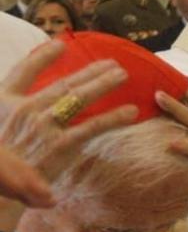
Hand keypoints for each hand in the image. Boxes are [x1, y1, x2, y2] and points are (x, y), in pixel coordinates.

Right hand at [0, 40, 138, 203]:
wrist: (1, 187)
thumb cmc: (3, 163)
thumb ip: (14, 112)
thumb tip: (37, 104)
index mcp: (4, 102)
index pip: (23, 70)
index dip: (42, 56)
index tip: (60, 44)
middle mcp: (24, 109)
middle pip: (63, 83)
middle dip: (90, 71)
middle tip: (112, 63)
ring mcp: (44, 126)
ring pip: (79, 97)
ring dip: (103, 83)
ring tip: (122, 75)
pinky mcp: (61, 145)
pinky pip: (93, 126)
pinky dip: (114, 117)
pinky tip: (131, 111)